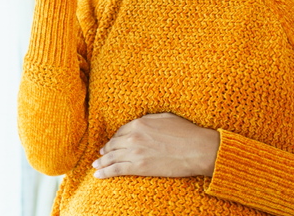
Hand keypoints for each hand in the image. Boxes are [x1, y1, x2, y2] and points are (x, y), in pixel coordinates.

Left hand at [92, 112, 220, 178]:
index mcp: (139, 123)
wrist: (197, 149)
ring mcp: (135, 152)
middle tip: (101, 154)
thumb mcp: (165, 117)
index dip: (114, 139)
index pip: (121, 132)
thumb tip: (142, 122)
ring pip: (112, 157)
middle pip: (114, 144)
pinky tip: (98, 174)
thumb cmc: (187, 132)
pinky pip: (116, 169)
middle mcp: (133, 137)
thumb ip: (149, 119)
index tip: (112, 143)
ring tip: (96, 165)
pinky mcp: (139, 167)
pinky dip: (105, 172)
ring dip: (101, 162)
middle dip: (106, 150)